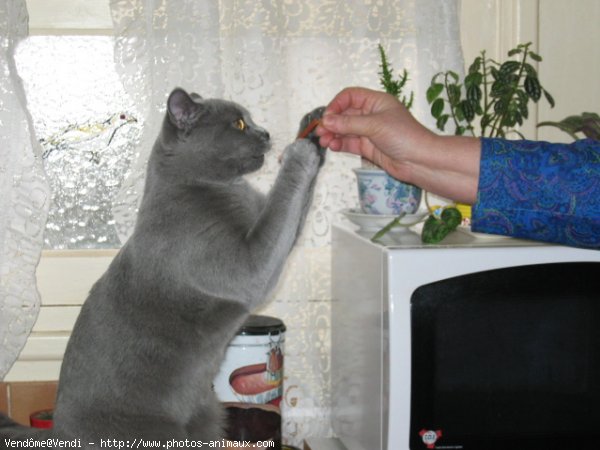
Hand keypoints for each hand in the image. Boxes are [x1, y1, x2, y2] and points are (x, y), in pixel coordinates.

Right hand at [316, 86, 480, 203]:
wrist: (420, 162)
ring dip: (333, 134)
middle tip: (320, 132)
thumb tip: (326, 121)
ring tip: (324, 142)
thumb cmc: (404, 136)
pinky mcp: (368, 147)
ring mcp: (369, 132)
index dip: (336, 105)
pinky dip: (339, 144)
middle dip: (331, 122)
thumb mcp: (375, 125)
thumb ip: (349, 123)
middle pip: (345, 114)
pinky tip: (333, 147)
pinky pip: (349, 143)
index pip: (350, 97)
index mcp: (376, 102)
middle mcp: (372, 115)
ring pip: (345, 130)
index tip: (327, 117)